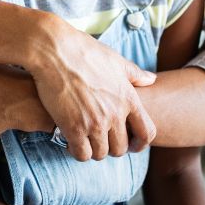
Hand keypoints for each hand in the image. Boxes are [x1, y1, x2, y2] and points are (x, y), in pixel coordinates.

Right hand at [30, 23, 157, 161]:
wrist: (54, 50)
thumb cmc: (83, 51)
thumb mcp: (115, 60)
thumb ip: (135, 74)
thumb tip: (151, 79)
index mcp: (128, 98)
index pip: (147, 133)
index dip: (141, 144)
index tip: (132, 144)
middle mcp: (115, 114)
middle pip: (121, 148)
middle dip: (111, 146)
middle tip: (99, 139)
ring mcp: (94, 123)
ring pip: (101, 154)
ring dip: (93, 149)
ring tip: (83, 139)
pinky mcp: (73, 127)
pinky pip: (82, 154)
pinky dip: (76, 151)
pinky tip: (70, 140)